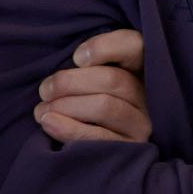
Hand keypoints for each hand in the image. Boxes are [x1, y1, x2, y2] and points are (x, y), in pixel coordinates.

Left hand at [34, 28, 151, 142]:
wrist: (93, 146)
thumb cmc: (86, 100)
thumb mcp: (90, 74)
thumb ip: (93, 56)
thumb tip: (80, 58)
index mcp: (141, 67)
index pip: (132, 46)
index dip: (103, 48)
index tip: (76, 57)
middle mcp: (149, 94)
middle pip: (113, 80)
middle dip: (70, 83)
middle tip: (45, 89)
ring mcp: (142, 123)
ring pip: (105, 107)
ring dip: (66, 106)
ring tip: (43, 109)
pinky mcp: (131, 148)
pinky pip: (99, 137)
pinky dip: (69, 128)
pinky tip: (49, 122)